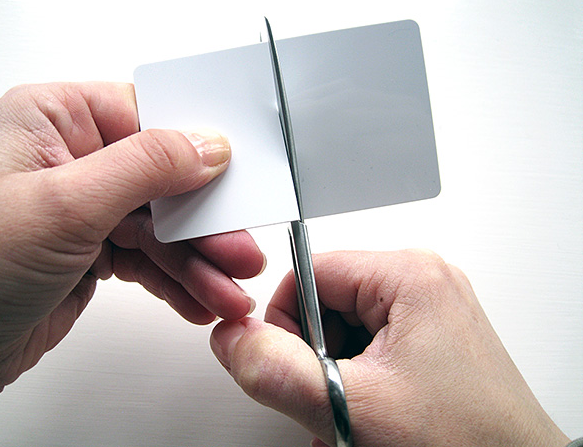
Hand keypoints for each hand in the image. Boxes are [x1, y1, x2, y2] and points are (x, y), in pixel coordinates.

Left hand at [0, 83, 263, 423]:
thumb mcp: (64, 206)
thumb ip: (145, 168)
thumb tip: (207, 146)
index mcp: (54, 119)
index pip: (148, 118)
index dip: (197, 150)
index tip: (236, 183)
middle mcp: (73, 156)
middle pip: (165, 180)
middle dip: (205, 227)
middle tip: (240, 253)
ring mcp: (87, 205)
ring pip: (163, 227)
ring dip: (199, 263)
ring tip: (227, 294)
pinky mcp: (95, 247)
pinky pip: (150, 258)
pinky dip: (177, 281)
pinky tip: (200, 300)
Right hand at [211, 250, 568, 446]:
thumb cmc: (468, 443)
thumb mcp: (352, 408)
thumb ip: (276, 369)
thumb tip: (232, 338)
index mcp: (409, 275)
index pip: (307, 272)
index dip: (285, 322)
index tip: (296, 368)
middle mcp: (423, 283)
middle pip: (324, 301)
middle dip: (315, 357)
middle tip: (337, 399)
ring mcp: (431, 311)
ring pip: (344, 329)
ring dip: (335, 374)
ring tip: (358, 411)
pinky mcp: (433, 338)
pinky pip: (371, 345)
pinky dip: (357, 380)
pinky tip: (371, 412)